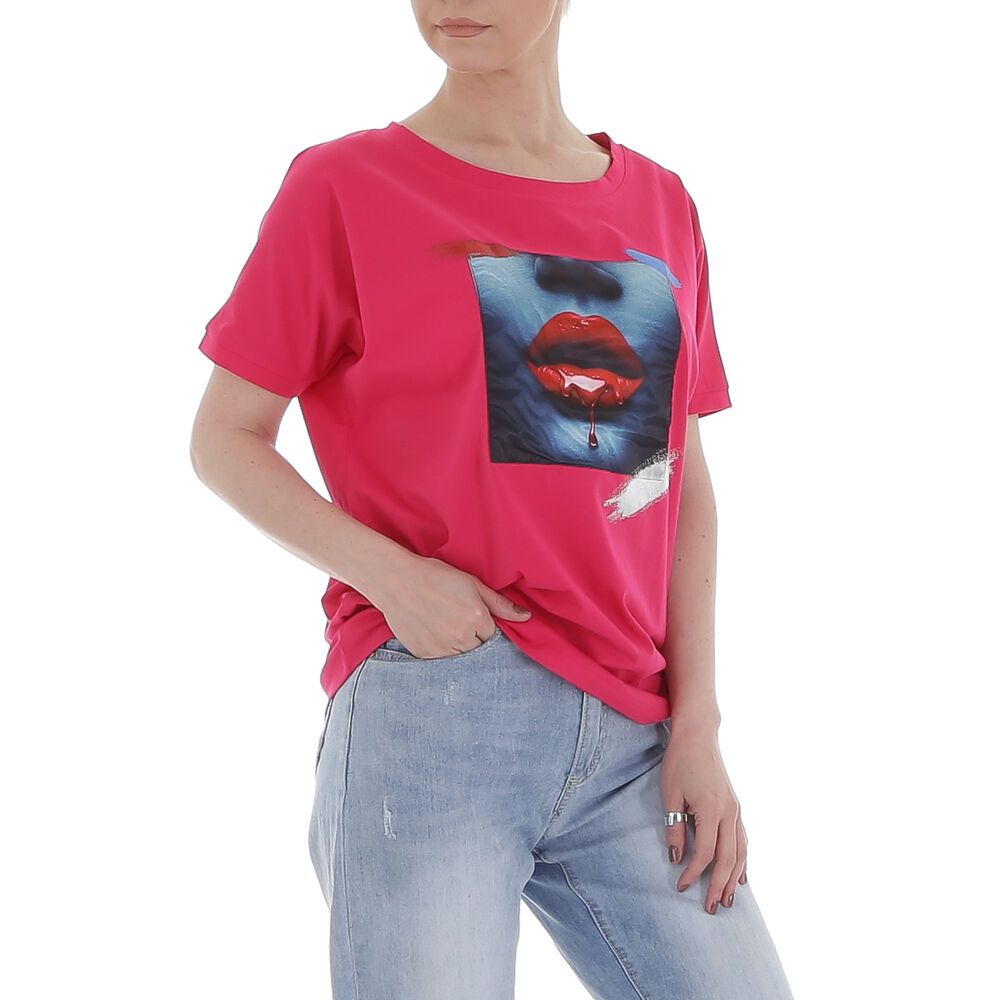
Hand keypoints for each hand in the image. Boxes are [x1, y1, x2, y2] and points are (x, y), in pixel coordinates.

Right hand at [375, 555, 531, 657]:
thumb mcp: (471, 583)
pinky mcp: (424, 654)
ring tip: (446, 629)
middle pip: (479, 651)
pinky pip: (442, 662)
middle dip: (475, 641)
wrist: (396, 580)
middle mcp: (462, 636)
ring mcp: (442, 648)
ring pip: (462, 659)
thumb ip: (500, 604)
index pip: (494, 637)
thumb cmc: (434, 576)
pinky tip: (435, 635)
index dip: (485, 629)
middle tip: (457, 623)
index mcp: (477, 617)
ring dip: (459, 650)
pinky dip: (442, 654)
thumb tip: (526, 617)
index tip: (474, 620)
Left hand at [661, 716, 748, 914]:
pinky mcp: (736, 807)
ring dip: (735, 877)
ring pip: (741, 852)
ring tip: (729, 899)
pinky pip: (744, 840)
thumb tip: (675, 858)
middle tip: (712, 908)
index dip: (692, 873)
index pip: (704, 853)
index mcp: (711, 810)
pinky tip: (742, 875)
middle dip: (719, 886)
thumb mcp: (670, 794)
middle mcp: (729, 813)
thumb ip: (674, 827)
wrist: (698, 736)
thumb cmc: (680, 762)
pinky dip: (743, 860)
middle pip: (727, 859)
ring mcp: (736, 810)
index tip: (680, 886)